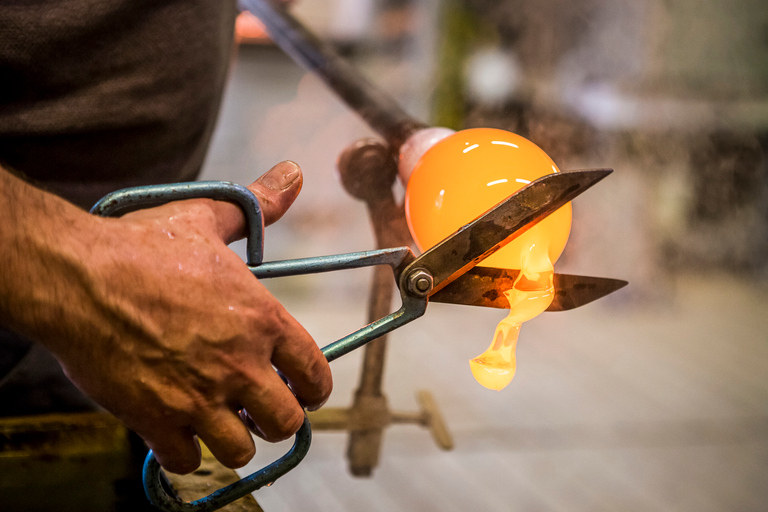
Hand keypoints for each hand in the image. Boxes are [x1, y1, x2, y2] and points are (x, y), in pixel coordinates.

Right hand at [50, 162, 330, 472]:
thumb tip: (292, 175)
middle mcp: (239, 365)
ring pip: (241, 449)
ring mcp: (198, 398)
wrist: (77, 277)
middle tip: (260, 406)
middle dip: (278, 417)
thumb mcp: (207, 218)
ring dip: (234, 438)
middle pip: (286, 422)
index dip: (315, 386)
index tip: (304, 389)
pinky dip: (185, 451)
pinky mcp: (156, 420)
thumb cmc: (142, 248)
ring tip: (221, 419)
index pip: (315, 374)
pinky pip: (186, 460)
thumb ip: (257, 205)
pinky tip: (177, 428)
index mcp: (261, 321)